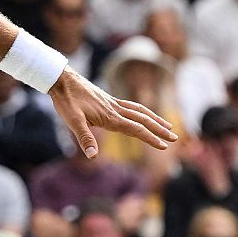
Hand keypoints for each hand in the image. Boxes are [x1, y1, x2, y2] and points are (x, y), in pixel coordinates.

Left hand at [47, 69, 176, 158]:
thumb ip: (84, 138)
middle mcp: (115, 109)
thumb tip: (92, 156)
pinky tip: (142, 115)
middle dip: (159, 130)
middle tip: (175, 138)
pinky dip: (142, 112)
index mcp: (110, 117)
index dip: (151, 138)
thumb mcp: (73, 122)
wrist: (62, 80)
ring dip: (155, 119)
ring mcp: (113, 103)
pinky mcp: (108, 100)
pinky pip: (131, 106)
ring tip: (167, 126)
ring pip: (140, 111)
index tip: (164, 146)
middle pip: (143, 120)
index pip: (136, 129)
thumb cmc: (66, 101)